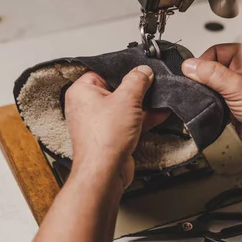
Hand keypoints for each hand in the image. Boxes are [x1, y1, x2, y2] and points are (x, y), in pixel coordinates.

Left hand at [65, 66, 155, 189]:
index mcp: (82, 91)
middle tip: (152, 84)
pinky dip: (143, 117)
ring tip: (160, 98)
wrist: (105, 172)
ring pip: (125, 106)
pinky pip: (129, 121)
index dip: (123, 70)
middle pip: (117, 89)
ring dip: (143, 104)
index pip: (104, 71)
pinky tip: (160, 112)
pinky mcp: (111, 135)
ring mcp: (99, 122)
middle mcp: (87, 106)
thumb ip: (137, 81)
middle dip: (137, 88)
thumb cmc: (103, 139)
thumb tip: (143, 71)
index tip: (140, 70)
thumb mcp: (127, 99)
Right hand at [182, 44, 241, 131]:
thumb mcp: (238, 87)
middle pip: (211, 67)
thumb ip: (213, 74)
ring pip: (211, 82)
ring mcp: (235, 85)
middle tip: (205, 89)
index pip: (216, 51)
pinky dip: (210, 101)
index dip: (204, 62)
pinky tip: (215, 107)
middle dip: (205, 78)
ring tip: (213, 99)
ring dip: (208, 91)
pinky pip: (213, 96)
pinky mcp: (231, 100)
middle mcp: (241, 69)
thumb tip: (191, 66)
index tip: (195, 74)